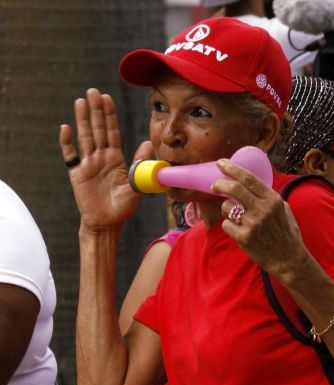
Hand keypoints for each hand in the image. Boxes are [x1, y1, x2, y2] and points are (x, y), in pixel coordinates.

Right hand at [59, 88, 153, 231]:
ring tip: (80, 101)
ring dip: (82, 120)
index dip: (110, 115)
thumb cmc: (123, 206)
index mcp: (116, 158)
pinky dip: (66, 143)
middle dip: (96, 110)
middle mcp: (101, 158)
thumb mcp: (137, 184)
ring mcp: (88, 165)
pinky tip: (64, 128)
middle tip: (92, 91)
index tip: (107, 98)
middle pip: (97, 130)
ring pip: (84, 138)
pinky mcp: (77, 175)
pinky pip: (70, 157)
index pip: (112, 132)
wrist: (108, 223)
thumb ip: (141, 164)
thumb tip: (148, 143)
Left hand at [212, 158, 308, 280]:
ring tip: (234, 215)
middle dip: (220, 183)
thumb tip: (251, 184)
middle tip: (215, 185)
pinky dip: (229, 226)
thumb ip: (269, 197)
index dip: (232, 168)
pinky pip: (226, 225)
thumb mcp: (284, 209)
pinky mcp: (244, 238)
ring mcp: (253, 224)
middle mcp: (263, 209)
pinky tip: (239, 230)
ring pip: (227, 207)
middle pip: (234, 188)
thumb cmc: (286, 233)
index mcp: (273, 199)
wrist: (289, 259)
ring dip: (226, 209)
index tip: (222, 163)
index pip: (249, 178)